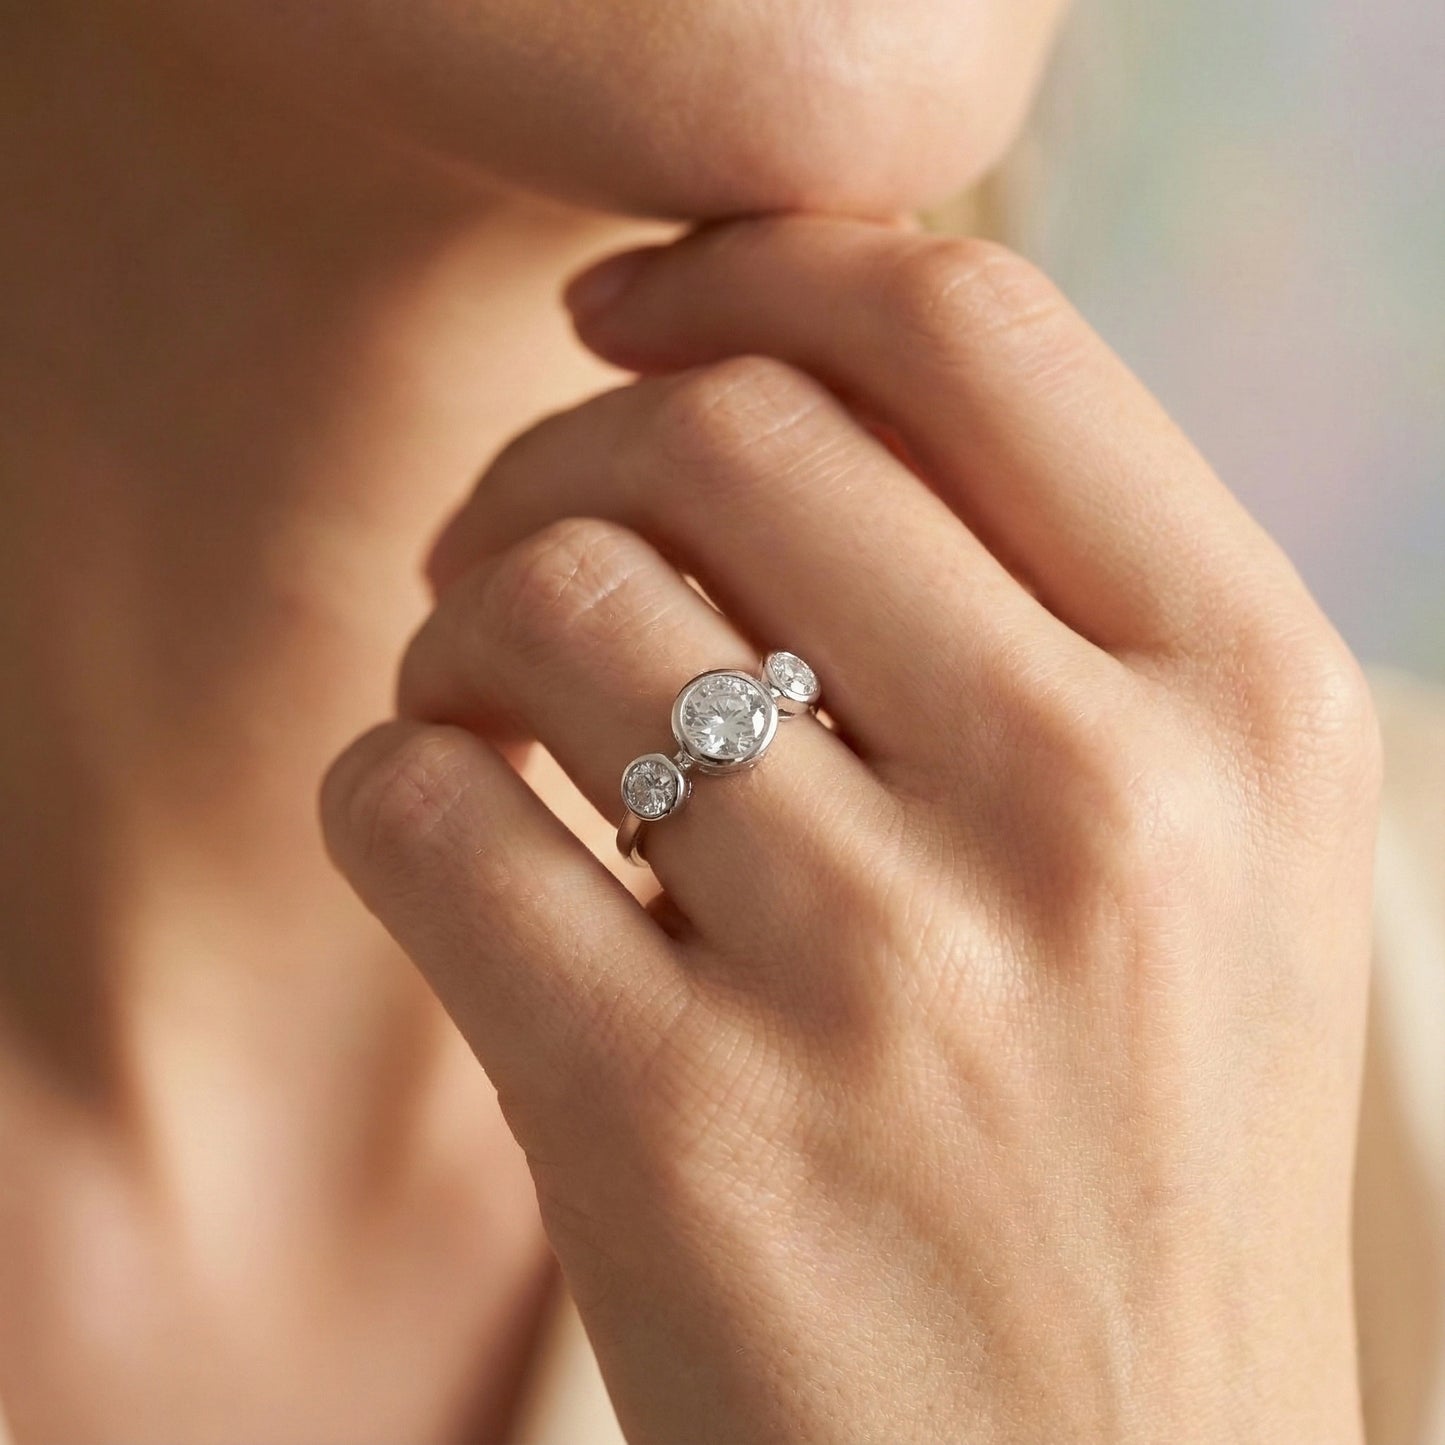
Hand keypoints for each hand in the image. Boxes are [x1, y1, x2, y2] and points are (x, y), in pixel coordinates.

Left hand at [322, 217, 1379, 1442]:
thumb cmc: (1131, 1156)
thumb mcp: (1197, 854)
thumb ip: (1038, 610)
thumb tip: (762, 400)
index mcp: (1252, 703)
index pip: (972, 334)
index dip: (760, 265)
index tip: (631, 307)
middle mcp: (1101, 811)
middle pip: (725, 438)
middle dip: (569, 446)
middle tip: (517, 538)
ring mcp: (890, 974)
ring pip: (551, 604)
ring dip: (463, 622)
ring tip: (485, 704)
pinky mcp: (677, 1127)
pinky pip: (421, 806)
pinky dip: (390, 781)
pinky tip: (451, 835)